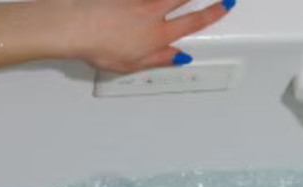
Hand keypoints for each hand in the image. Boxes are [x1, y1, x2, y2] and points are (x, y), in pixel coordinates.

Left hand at [47, 0, 233, 73]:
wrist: (76, 26)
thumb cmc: (99, 46)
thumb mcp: (131, 64)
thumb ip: (159, 58)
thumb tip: (179, 57)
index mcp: (158, 34)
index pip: (194, 21)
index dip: (214, 13)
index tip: (226, 4)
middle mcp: (153, 12)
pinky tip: (149, 1)